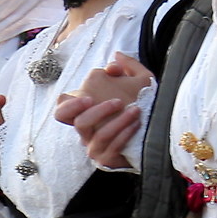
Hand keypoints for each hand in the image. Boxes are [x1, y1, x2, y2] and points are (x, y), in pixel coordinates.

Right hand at [54, 54, 151, 169]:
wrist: (153, 134)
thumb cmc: (142, 106)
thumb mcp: (138, 83)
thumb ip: (127, 68)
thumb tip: (115, 59)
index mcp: (85, 113)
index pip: (63, 111)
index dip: (69, 105)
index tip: (88, 97)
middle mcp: (86, 131)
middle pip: (79, 123)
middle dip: (98, 112)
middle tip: (117, 102)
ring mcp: (94, 147)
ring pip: (99, 136)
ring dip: (118, 122)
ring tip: (136, 110)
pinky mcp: (106, 158)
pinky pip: (112, 147)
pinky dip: (124, 134)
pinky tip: (137, 124)